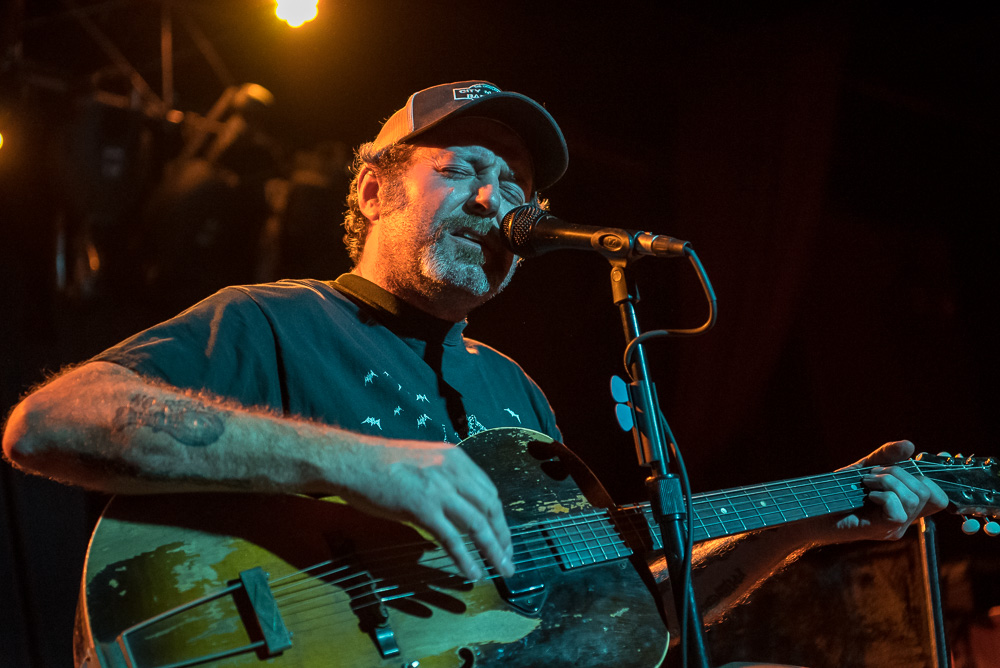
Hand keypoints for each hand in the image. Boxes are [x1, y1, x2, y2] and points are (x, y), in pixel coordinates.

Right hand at [336, 438, 513, 581]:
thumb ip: (444, 479)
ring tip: (502, 569)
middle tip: (508, 558)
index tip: (503, 535)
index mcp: (455, 458)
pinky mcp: (422, 508)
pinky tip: (472, 572)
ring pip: (478, 524)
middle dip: (503, 536)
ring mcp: (438, 489)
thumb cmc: (381, 464)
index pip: (489, 490)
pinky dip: (465, 557)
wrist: (351, 461)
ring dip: (493, 550)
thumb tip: (457, 505)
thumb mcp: (424, 462)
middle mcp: (453, 471)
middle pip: (490, 507)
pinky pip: (452, 538)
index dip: (499, 517)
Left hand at [830, 440, 948, 541]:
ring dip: (888, 481)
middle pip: (927, 493)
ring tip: (866, 482)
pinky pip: (898, 512)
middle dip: (899, 474)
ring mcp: (895, 527)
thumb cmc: (838, 492)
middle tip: (873, 475)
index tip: (907, 465)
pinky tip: (867, 495)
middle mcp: (906, 518)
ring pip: (913, 499)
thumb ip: (887, 456)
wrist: (813, 510)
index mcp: (906, 505)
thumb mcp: (865, 467)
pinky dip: (884, 496)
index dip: (930, 478)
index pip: (938, 497)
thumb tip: (910, 445)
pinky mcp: (882, 530)